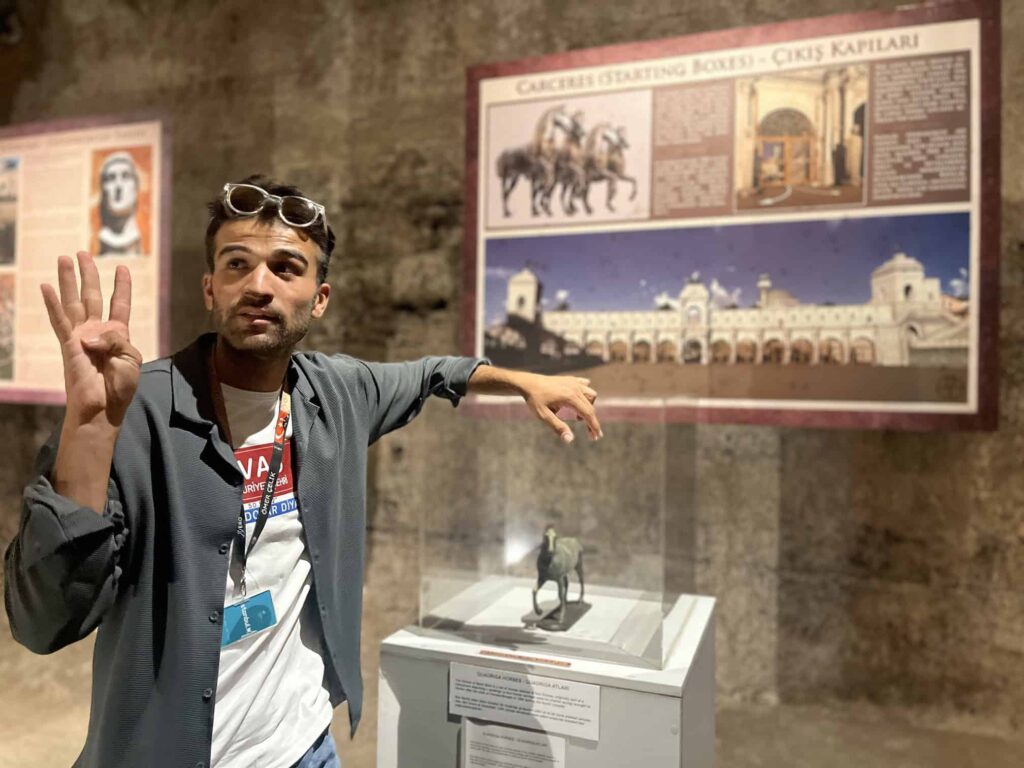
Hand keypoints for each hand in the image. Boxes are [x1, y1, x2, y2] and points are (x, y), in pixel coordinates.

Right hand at [41, 252, 140, 427]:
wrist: (104, 408)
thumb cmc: (120, 387)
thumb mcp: (131, 358)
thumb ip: (116, 338)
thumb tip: (90, 333)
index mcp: (118, 334)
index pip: (120, 304)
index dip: (122, 286)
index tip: (123, 268)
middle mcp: (97, 331)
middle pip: (92, 296)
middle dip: (88, 274)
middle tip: (82, 253)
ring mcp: (80, 337)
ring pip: (73, 302)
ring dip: (68, 280)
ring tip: (64, 258)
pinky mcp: (68, 346)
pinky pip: (59, 321)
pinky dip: (52, 304)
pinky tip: (45, 287)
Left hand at [519, 373, 600, 443]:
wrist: (527, 383)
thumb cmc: (534, 400)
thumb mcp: (543, 415)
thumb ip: (558, 427)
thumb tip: (570, 440)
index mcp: (570, 397)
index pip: (588, 413)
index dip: (594, 426)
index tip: (597, 437)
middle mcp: (575, 388)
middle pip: (590, 407)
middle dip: (592, 421)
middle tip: (590, 435)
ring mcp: (574, 382)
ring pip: (590, 395)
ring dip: (588, 407)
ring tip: (577, 417)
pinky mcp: (570, 379)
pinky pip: (584, 386)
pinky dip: (584, 395)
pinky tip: (577, 402)